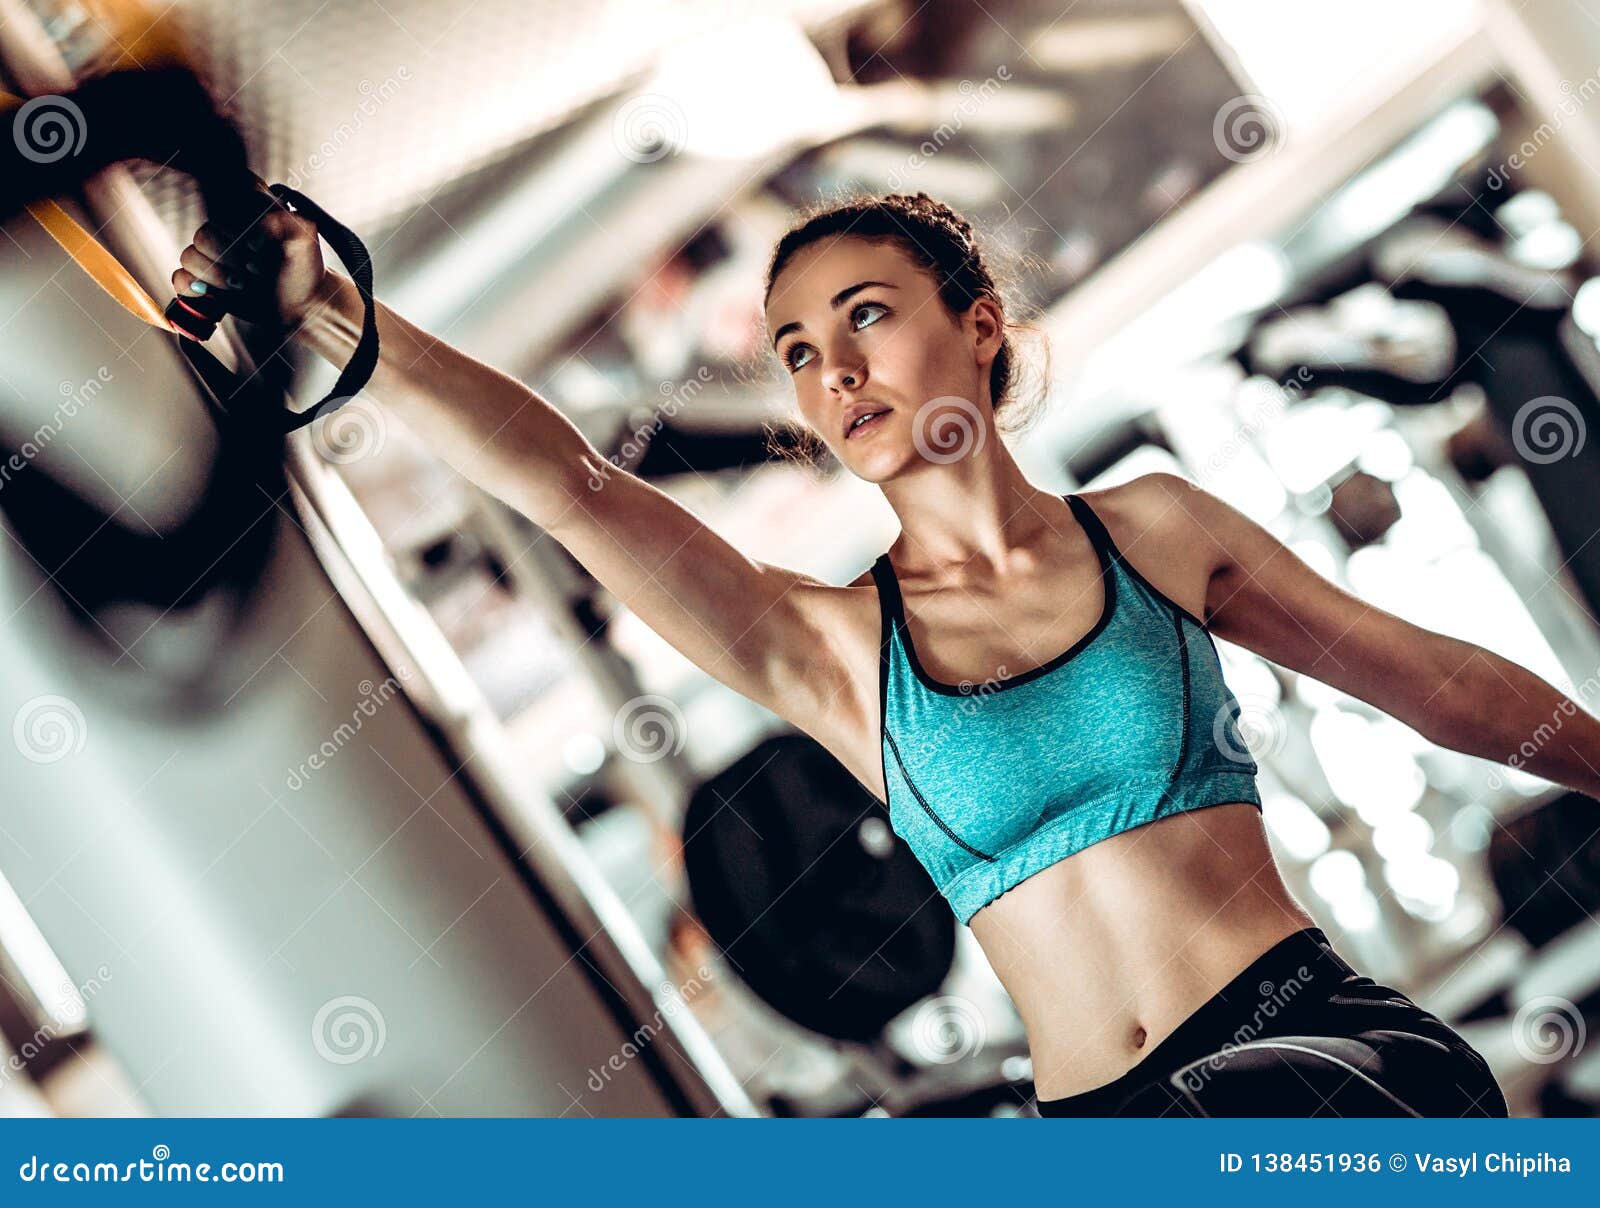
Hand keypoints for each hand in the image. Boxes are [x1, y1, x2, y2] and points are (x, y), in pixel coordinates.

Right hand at [172, 196, 325, 327]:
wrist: (303, 306)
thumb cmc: (305, 271)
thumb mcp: (305, 242)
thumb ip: (288, 222)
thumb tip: (260, 225)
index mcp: (242, 218)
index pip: (220, 214)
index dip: (237, 234)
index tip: (260, 249)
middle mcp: (224, 235)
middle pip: (203, 236)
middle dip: (230, 258)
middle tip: (257, 272)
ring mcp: (212, 258)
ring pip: (190, 257)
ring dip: (217, 275)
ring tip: (243, 286)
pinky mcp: (205, 282)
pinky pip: (180, 277)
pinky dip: (191, 287)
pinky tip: (213, 294)